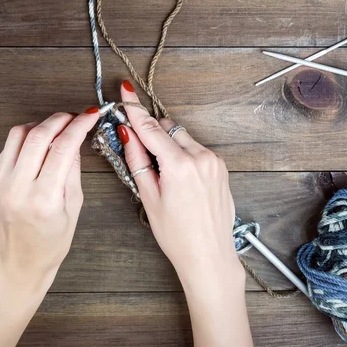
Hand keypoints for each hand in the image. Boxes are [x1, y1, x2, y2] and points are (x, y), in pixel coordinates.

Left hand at [0, 109, 98, 284]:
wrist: (18, 263)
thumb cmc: (49, 244)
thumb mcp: (73, 209)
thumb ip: (73, 171)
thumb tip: (75, 140)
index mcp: (43, 200)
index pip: (63, 148)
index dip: (78, 126)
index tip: (89, 116)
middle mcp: (17, 189)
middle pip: (38, 135)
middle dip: (59, 119)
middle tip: (74, 117)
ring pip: (18, 135)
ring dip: (40, 125)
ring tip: (56, 129)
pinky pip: (8, 148)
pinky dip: (25, 139)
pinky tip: (39, 144)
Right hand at [117, 81, 242, 288]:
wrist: (209, 256)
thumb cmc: (177, 234)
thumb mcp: (148, 197)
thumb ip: (137, 160)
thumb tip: (127, 133)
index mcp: (180, 165)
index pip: (150, 127)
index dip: (134, 108)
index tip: (125, 90)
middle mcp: (201, 157)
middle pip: (167, 128)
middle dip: (151, 133)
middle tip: (139, 151)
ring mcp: (214, 161)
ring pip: (182, 137)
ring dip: (168, 145)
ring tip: (163, 175)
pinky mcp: (221, 167)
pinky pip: (195, 149)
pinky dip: (182, 154)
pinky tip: (178, 179)